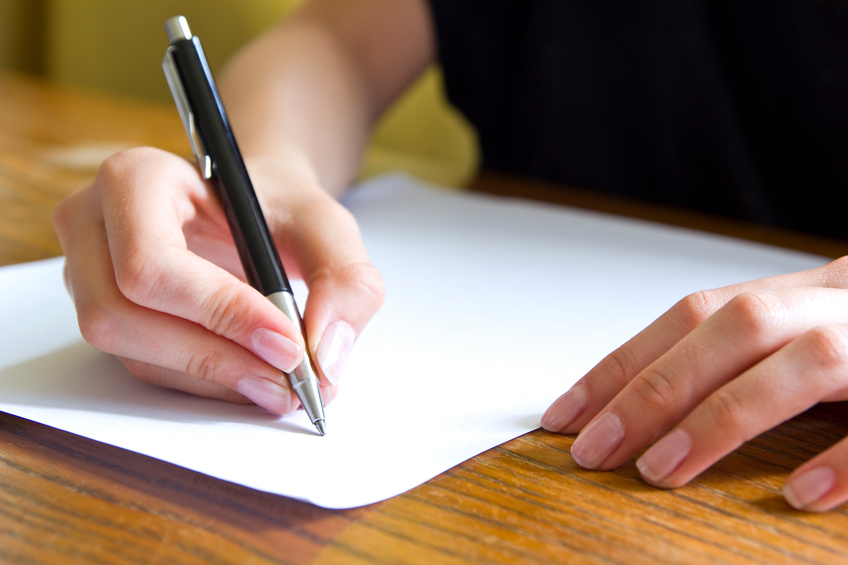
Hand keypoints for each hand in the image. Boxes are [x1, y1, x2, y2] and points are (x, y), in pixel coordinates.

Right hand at [53, 147, 383, 413]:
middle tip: (289, 379)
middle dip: (215, 357)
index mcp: (135, 177)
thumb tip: (325, 360)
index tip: (288, 344)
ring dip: (211, 378)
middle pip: (122, 315)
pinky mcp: (107, 315)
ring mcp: (88, 273)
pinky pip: (144, 366)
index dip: (219, 311)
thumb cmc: (281, 207)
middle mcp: (93, 224)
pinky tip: (253, 378)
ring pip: (130, 351)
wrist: (257, 211)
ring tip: (280, 385)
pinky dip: (204, 382)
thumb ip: (345, 282)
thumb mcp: (328, 226)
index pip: (152, 261)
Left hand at [541, 258, 847, 511]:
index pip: (691, 315)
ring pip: (806, 364)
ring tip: (660, 472)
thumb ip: (735, 357)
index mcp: (798, 293)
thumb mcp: (802, 333)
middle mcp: (838, 303)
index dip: (624, 361)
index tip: (564, 416)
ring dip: (724, 418)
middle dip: (654, 388)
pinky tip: (797, 497)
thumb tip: (632, 405)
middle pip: (736, 326)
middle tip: (593, 451)